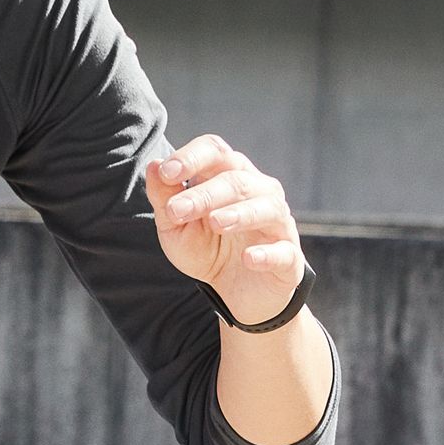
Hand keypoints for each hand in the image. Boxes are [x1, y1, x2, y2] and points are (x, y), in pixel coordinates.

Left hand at [145, 133, 305, 324]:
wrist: (237, 293)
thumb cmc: (207, 249)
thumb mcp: (176, 227)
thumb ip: (165, 198)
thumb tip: (154, 166)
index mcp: (229, 175)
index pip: (215, 151)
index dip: (192, 157)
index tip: (168, 172)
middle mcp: (259, 191)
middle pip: (237, 178)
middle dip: (205, 193)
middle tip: (177, 211)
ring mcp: (278, 223)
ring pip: (266, 207)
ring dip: (239, 213)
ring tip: (215, 223)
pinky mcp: (288, 257)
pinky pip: (283, 251)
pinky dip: (267, 253)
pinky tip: (248, 258)